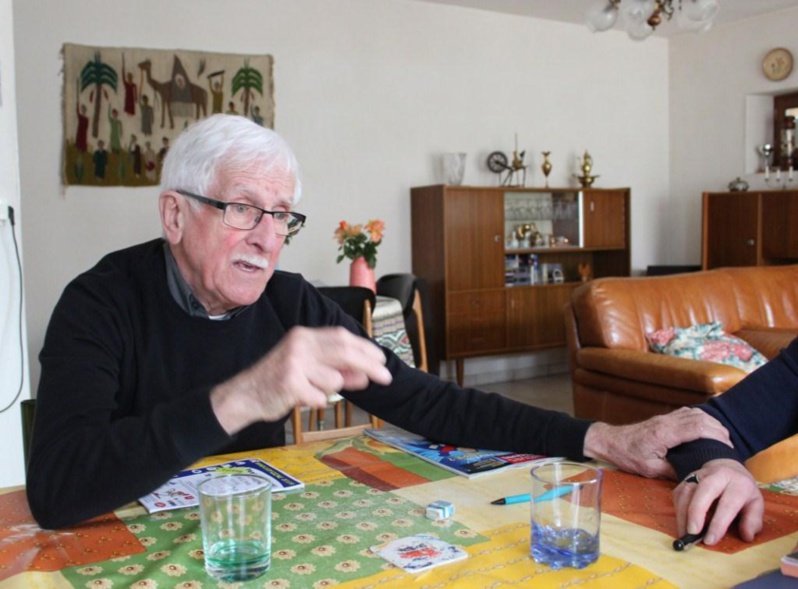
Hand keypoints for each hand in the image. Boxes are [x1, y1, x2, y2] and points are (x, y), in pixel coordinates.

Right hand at [210, 326, 392, 432]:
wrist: (244, 396)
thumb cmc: (278, 381)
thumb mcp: (309, 370)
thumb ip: (337, 369)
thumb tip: (366, 374)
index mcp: (305, 336)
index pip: (342, 337)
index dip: (365, 348)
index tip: (381, 359)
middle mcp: (299, 344)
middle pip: (345, 351)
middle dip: (369, 365)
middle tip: (385, 378)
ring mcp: (294, 363)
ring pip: (333, 380)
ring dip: (328, 390)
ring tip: (308, 390)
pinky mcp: (290, 383)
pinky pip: (319, 397)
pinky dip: (315, 401)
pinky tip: (299, 398)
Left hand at [583, 407, 731, 477]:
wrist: (609, 441)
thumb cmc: (627, 456)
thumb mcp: (650, 469)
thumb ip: (672, 470)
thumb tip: (693, 475)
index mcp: (664, 433)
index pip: (697, 427)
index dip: (715, 435)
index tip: (727, 447)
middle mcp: (666, 422)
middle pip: (700, 417)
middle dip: (718, 429)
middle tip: (729, 445)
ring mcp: (664, 418)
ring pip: (694, 413)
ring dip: (711, 422)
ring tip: (722, 438)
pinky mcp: (663, 418)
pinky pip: (686, 413)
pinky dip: (700, 419)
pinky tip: (706, 429)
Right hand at [673, 459, 762, 544]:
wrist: (728, 468)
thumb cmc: (742, 491)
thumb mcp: (756, 504)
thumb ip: (753, 520)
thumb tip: (746, 536)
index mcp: (738, 483)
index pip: (728, 503)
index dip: (718, 523)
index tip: (710, 540)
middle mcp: (717, 475)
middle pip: (704, 491)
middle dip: (696, 513)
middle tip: (692, 533)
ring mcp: (699, 475)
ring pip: (687, 491)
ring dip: (683, 514)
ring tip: (684, 533)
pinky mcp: (686, 478)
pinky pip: (678, 493)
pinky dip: (678, 510)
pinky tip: (681, 523)